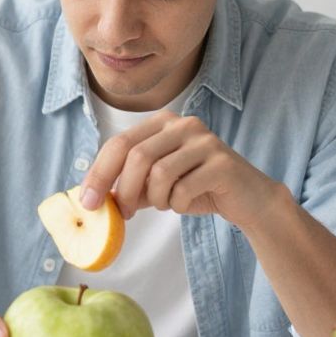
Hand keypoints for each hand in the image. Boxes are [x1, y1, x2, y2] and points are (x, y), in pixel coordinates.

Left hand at [79, 111, 278, 229]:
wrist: (248, 199)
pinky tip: (185, 203)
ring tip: (166, 203)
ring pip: (159, 173)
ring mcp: (205, 140)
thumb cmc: (197, 188)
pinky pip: (183, 188)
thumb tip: (92, 198)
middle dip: (123, 190)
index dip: (99, 173)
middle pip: (136, 156)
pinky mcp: (222, 162)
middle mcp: (183, 124)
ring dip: (156, 198)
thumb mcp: (155, 186)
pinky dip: (177, 204)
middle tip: (123, 213)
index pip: (118, 143)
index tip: (88, 202)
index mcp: (162, 123)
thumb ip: (128, 186)